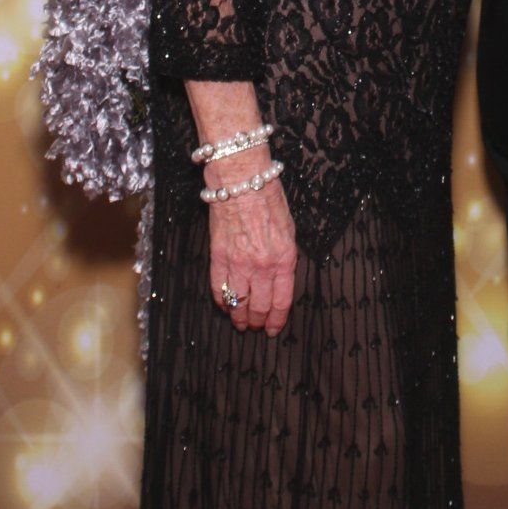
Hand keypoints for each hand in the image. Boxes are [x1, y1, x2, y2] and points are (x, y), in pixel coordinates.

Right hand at [205, 150, 296, 335]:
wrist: (242, 180)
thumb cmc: (268, 198)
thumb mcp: (289, 229)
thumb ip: (285, 256)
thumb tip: (280, 277)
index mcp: (285, 259)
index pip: (281, 300)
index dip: (277, 319)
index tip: (273, 328)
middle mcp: (263, 266)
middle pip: (260, 306)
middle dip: (258, 321)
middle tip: (256, 327)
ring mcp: (239, 262)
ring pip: (238, 302)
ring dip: (239, 316)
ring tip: (240, 322)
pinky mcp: (218, 256)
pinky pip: (219, 287)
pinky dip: (221, 301)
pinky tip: (225, 305)